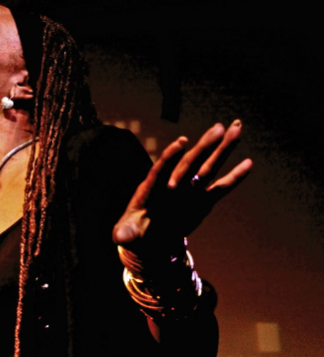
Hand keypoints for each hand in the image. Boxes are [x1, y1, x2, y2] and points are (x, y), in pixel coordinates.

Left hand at [113, 120, 252, 255]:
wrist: (149, 240)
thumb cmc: (133, 233)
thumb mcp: (126, 234)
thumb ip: (125, 233)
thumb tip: (121, 237)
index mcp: (151, 189)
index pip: (161, 169)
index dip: (171, 156)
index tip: (182, 142)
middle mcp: (172, 184)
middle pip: (189, 162)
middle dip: (203, 146)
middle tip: (218, 128)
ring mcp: (189, 191)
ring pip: (207, 167)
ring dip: (222, 149)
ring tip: (236, 128)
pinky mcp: (201, 201)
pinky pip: (220, 188)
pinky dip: (234, 177)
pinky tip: (248, 163)